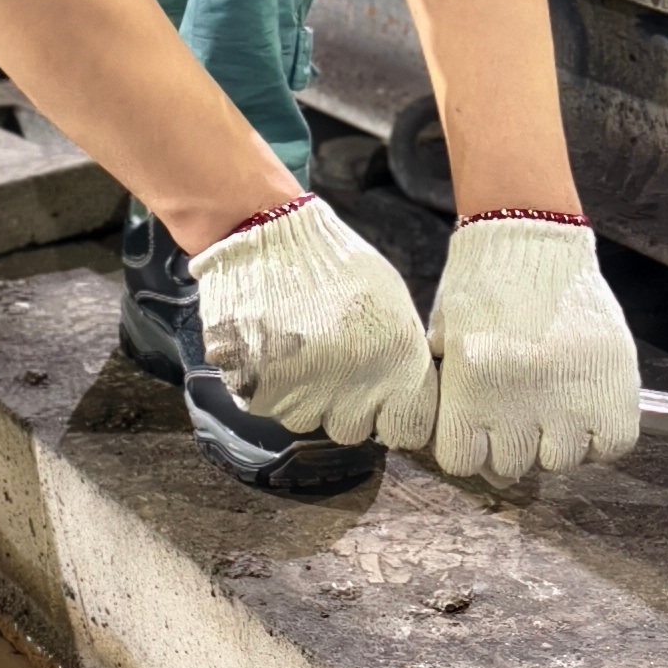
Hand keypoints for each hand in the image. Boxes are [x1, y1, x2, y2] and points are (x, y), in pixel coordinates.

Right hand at [194, 198, 437, 450]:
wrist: (263, 236)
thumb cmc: (335, 262)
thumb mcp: (391, 302)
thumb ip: (403, 356)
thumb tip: (406, 393)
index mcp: (397, 366)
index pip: (410, 431)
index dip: (396, 417)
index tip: (385, 402)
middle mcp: (352, 391)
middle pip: (354, 431)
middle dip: (345, 406)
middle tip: (331, 364)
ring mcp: (301, 397)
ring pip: (307, 420)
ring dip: (304, 395)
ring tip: (296, 348)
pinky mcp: (257, 394)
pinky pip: (269, 405)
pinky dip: (268, 384)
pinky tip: (270, 346)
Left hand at [428, 213, 641, 484]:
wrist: (534, 241)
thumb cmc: (482, 287)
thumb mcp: (445, 338)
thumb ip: (449, 396)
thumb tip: (467, 451)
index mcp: (471, 386)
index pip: (463, 462)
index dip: (472, 450)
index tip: (480, 433)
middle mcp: (518, 399)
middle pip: (512, 465)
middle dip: (513, 445)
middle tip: (520, 414)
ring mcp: (570, 395)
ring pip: (562, 460)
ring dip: (558, 442)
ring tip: (556, 409)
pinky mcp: (614, 384)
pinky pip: (612, 444)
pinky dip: (602, 437)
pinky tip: (588, 412)